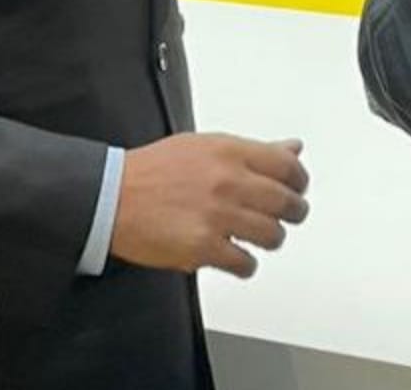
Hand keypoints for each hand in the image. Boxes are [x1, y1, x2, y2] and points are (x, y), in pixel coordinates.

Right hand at [109, 134, 309, 278]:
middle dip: (292, 213)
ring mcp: (217, 215)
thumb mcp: (204, 146)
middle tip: (286, 216)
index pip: (287, 166)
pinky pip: (245, 263)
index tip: (297, 189)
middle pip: (287, 203)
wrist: (111, 196)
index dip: (299, 181)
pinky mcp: (204, 247)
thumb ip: (252, 150)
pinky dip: (245, 264)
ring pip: (273, 235)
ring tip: (257, 237)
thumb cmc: (152, 171)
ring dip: (269, 239)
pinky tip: (235, 257)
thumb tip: (291, 148)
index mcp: (229, 151)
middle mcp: (228, 181)